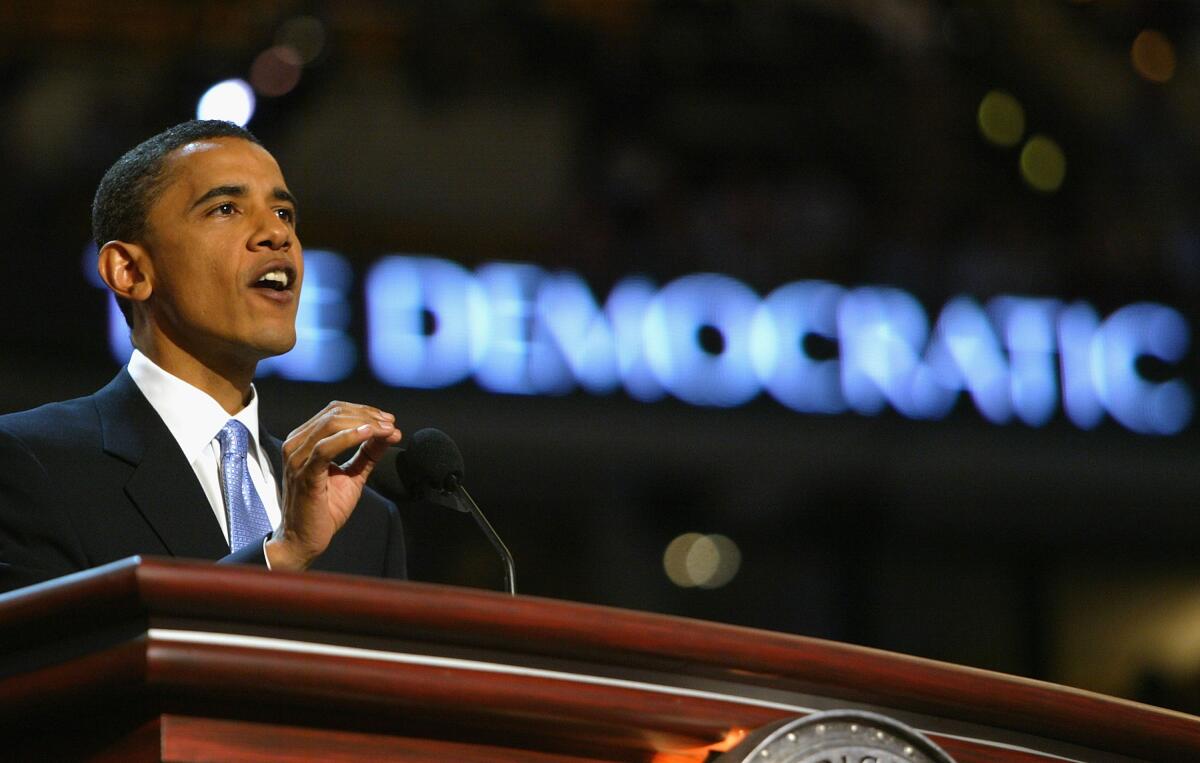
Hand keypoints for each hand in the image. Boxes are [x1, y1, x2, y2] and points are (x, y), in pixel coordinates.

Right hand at [265, 401, 402, 570]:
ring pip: (331, 424)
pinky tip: (370, 434)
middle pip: (335, 413)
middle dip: (369, 415)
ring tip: (387, 429)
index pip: (334, 411)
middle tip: (392, 424)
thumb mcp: (353, 475)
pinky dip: (350, 437)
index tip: (389, 420)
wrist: (304, 540)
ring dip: (365, 424)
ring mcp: (297, 458)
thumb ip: (368, 453)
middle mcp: (296, 444)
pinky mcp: (303, 474)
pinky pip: (326, 447)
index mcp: (304, 440)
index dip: (365, 411)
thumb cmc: (324, 508)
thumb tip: (390, 432)